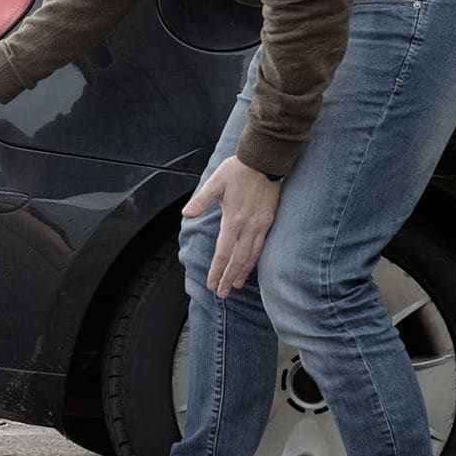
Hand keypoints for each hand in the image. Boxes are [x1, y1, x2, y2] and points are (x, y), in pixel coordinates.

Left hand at [182, 156, 281, 299]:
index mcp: (233, 219)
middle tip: (221, 294)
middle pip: (238, 260)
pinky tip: (250, 267)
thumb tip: (186, 214)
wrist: (265, 161)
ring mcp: (261, 225)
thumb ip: (201, 200)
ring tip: (236, 286)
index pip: (223, 252)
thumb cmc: (237, 170)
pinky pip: (262, 247)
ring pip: (252, 256)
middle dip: (229, 278)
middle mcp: (249, 226)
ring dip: (243, 273)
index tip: (211, 284)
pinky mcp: (269, 222)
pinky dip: (255, 261)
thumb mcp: (215, 182)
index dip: (217, 271)